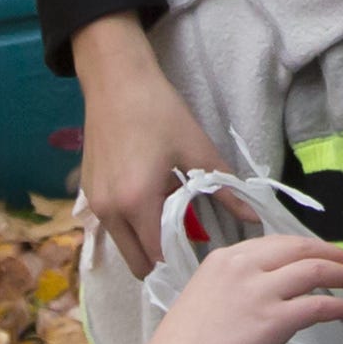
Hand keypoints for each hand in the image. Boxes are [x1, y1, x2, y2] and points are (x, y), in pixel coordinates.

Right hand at [71, 12, 229, 279]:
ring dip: (145, 241)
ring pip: (123, 246)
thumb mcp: (197, 150)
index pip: (159, 256)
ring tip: (170, 213)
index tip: (202, 252)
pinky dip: (131, 224)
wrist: (116, 80)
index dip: (182, 260)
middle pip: (136, 262)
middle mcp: (109, 211)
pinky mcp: (87, 193)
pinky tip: (150, 197)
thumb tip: (254, 217)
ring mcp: (94, 204)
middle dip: (162, 259)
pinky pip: (112, 226)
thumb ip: (225, 190)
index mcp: (136, 203)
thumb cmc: (158, 112)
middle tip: (188, 240)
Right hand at [108, 231, 342, 343]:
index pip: (275, 243)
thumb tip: (268, 296)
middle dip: (331, 252)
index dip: (305, 247)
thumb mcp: (205, 298)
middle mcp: (243, 266)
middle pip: (300, 249)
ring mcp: (261, 292)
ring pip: (315, 270)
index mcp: (223, 259)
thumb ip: (236, 289)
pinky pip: (318, 305)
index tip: (321, 253)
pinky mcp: (275, 320)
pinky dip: (338, 305)